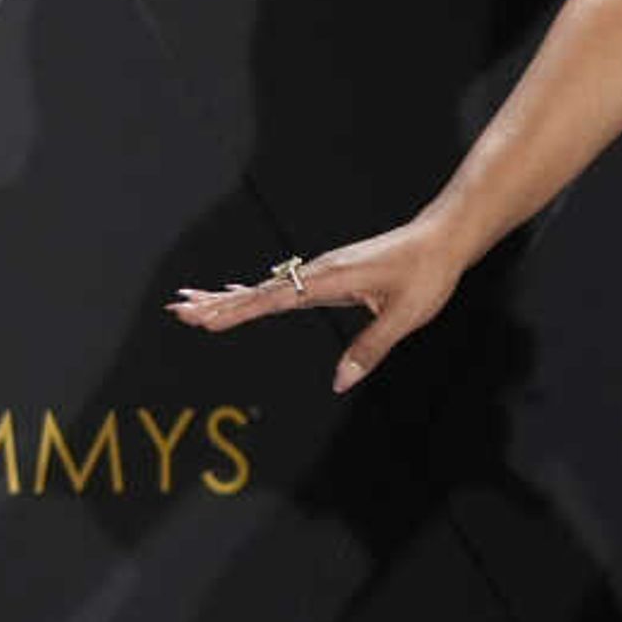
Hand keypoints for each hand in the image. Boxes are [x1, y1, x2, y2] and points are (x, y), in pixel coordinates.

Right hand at [168, 215, 464, 393]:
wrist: (442, 238)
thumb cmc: (426, 274)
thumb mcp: (404, 316)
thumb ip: (370, 349)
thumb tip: (339, 382)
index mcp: (332, 279)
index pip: (274, 299)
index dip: (237, 310)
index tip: (204, 317)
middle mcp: (320, 272)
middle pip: (259, 290)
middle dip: (219, 302)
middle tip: (179, 309)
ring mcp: (323, 270)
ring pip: (266, 286)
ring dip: (229, 296)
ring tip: (194, 303)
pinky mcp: (330, 273)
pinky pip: (283, 285)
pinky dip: (256, 291)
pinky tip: (241, 293)